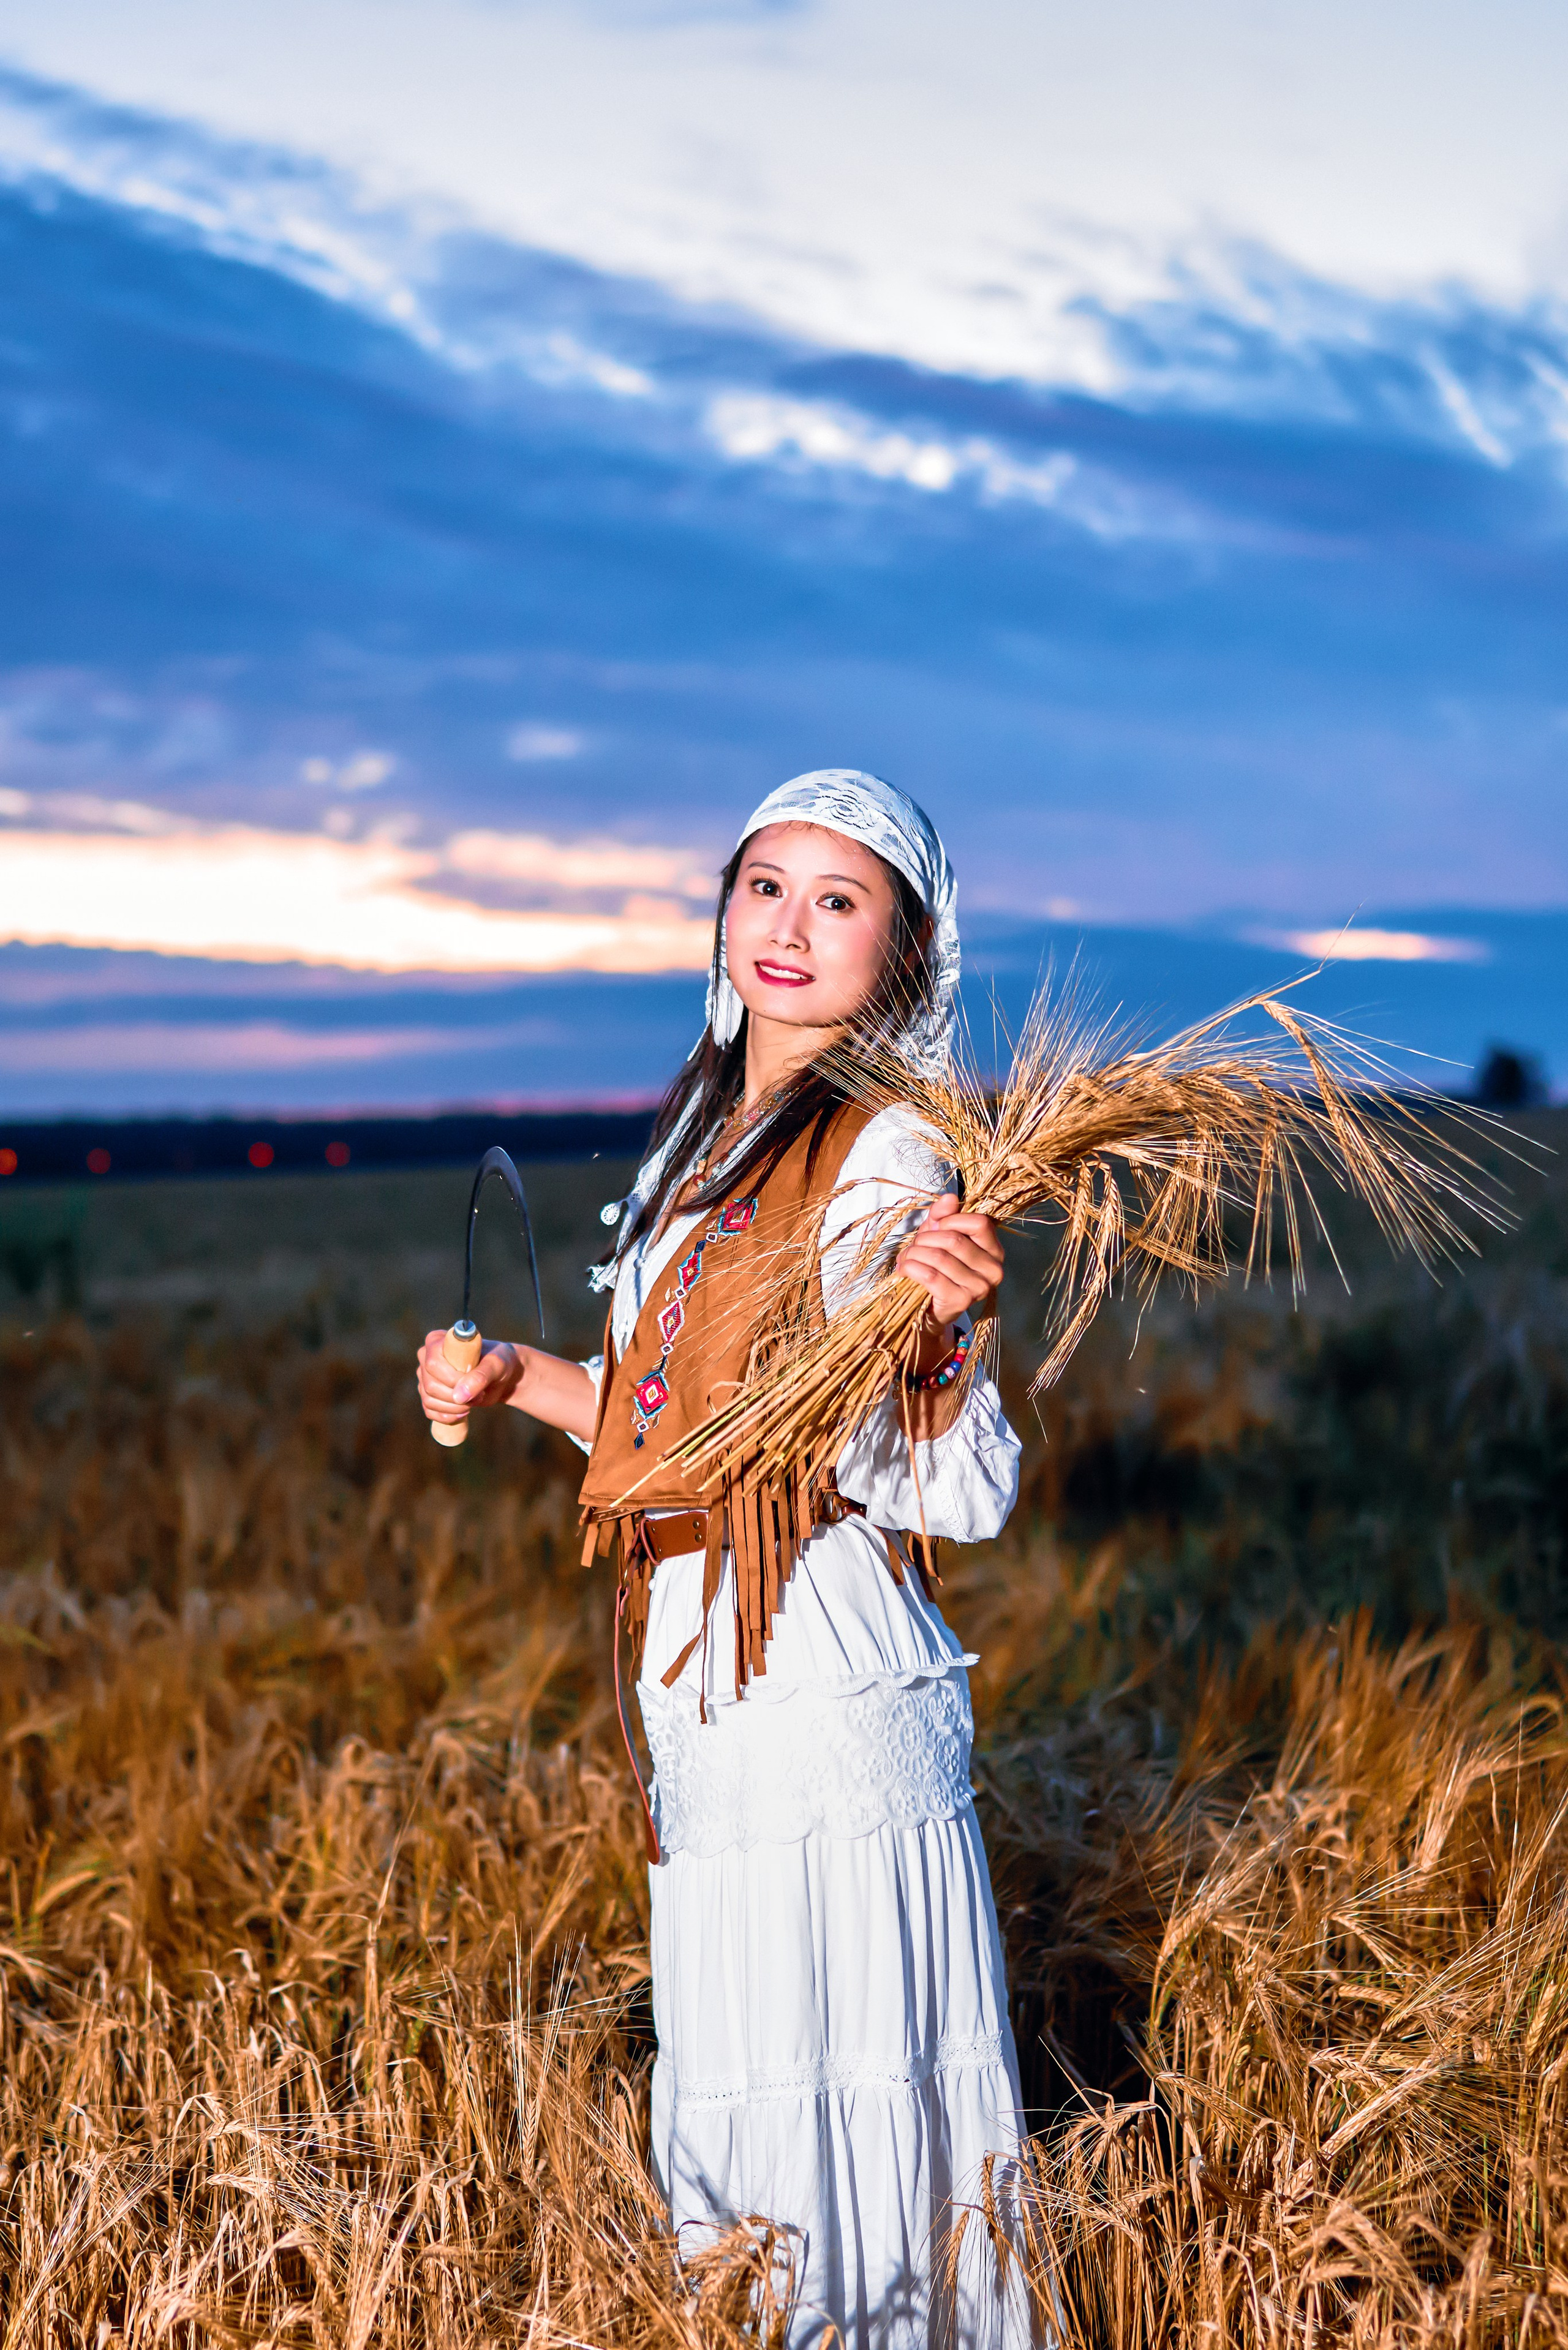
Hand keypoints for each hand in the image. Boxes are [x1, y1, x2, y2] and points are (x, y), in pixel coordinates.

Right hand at [417, 1332, 523, 1427]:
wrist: (501, 1376)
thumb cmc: (499, 1362)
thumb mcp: (496, 1365)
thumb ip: (480, 1376)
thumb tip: (458, 1396)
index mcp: (437, 1340)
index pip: (433, 1364)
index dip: (452, 1378)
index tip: (474, 1381)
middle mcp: (426, 1357)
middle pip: (430, 1385)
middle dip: (456, 1396)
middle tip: (479, 1394)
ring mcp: (426, 1377)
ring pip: (429, 1400)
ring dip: (455, 1407)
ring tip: (474, 1401)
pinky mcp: (430, 1394)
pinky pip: (429, 1411)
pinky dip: (447, 1416)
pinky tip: (462, 1413)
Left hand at [894, 1194, 1003, 1331]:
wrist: (931, 1308)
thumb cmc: (939, 1267)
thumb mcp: (939, 1236)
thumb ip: (943, 1216)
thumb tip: (950, 1197)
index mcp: (994, 1249)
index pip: (980, 1223)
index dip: (952, 1220)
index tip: (935, 1227)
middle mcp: (993, 1269)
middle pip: (954, 1240)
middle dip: (926, 1238)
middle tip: (914, 1245)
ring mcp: (979, 1287)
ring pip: (939, 1257)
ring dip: (914, 1254)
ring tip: (906, 1257)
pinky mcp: (961, 1301)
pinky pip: (931, 1275)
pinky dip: (911, 1268)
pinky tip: (904, 1269)